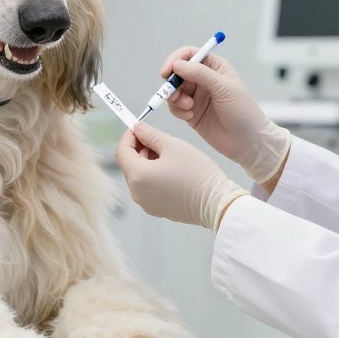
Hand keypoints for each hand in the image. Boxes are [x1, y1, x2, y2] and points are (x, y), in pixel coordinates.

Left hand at [115, 121, 246, 230]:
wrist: (217, 202)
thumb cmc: (197, 173)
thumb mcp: (172, 145)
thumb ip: (150, 134)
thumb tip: (138, 128)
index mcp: (138, 176)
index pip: (121, 151)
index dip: (128, 136)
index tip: (138, 128)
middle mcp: (137, 193)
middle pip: (129, 165)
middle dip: (139, 148)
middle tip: (155, 138)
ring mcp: (147, 204)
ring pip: (139, 176)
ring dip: (147, 162)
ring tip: (167, 154)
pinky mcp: (157, 210)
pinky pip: (148, 188)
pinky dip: (154, 176)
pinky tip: (171, 170)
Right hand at [161, 48, 290, 182]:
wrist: (248, 142)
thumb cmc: (243, 112)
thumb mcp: (224, 88)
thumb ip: (200, 74)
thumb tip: (177, 64)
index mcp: (214, 67)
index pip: (189, 54)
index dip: (175, 60)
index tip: (167, 72)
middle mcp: (204, 79)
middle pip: (177, 72)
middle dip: (172, 83)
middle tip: (172, 95)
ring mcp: (197, 96)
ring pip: (173, 90)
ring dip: (175, 98)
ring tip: (188, 107)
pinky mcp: (191, 112)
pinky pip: (175, 106)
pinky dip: (178, 110)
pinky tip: (190, 116)